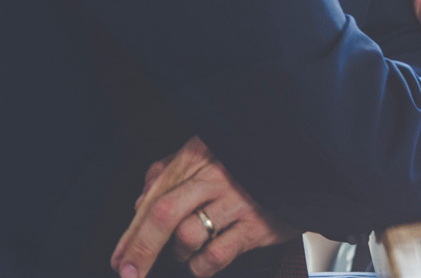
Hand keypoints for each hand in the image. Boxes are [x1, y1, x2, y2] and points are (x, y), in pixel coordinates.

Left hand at [112, 136, 300, 277]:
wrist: (303, 170)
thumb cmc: (250, 165)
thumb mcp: (209, 155)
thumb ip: (172, 171)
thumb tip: (140, 200)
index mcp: (198, 156)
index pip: (153, 195)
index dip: (131, 231)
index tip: (118, 256)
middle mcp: (215, 176)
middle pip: (163, 214)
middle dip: (140, 249)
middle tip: (129, 272)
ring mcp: (237, 201)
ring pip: (188, 236)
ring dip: (179, 253)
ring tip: (186, 251)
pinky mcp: (256, 226)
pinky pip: (217, 255)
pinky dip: (201, 266)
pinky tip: (201, 263)